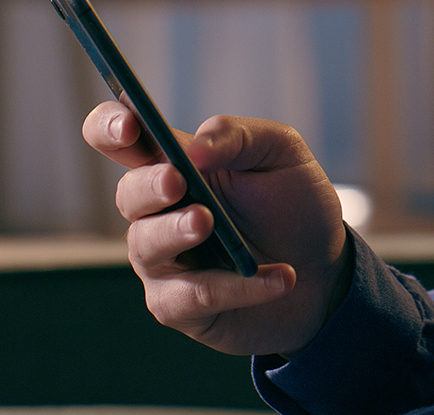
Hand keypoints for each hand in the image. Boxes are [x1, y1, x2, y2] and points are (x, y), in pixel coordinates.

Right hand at [84, 102, 351, 355]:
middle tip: (177, 180)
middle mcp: (157, 211)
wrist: (325, 270)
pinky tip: (280, 276)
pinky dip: (237, 285)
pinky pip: (192, 296)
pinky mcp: (181, 306)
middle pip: (128, 194)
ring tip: (210, 222)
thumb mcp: (280, 153)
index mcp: (174, 162)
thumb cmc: (293, 204)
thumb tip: (195, 148)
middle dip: (149, 186)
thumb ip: (236, 137)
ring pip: (146, 246)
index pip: (117, 137)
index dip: (108, 127)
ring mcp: (163, 261)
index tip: (127, 127)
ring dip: (176, 232)